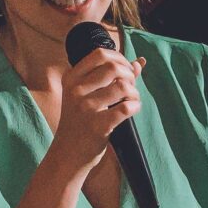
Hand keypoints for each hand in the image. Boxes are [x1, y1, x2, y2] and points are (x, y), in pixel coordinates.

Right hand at [51, 47, 143, 172]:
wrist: (67, 153)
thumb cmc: (80, 122)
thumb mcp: (86, 96)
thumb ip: (112, 77)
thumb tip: (140, 62)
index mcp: (71, 78)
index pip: (100, 54)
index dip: (119, 58)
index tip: (125, 70)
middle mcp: (76, 90)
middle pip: (113, 67)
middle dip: (129, 74)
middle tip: (130, 87)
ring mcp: (85, 108)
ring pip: (122, 86)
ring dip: (134, 92)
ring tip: (132, 100)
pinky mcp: (97, 125)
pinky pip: (126, 108)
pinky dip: (135, 106)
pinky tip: (132, 110)